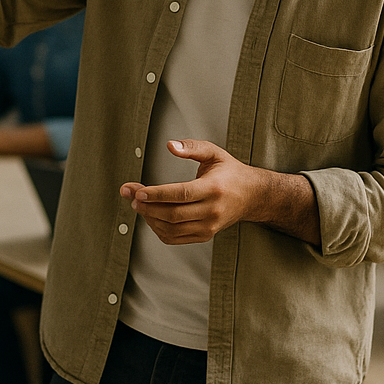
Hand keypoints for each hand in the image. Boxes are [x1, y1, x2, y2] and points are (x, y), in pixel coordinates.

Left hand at [120, 139, 260, 245]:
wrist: (252, 195)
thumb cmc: (230, 172)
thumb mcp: (214, 153)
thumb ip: (192, 147)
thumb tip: (170, 145)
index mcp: (214, 188)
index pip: (181, 194)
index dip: (157, 194)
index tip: (138, 191)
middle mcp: (212, 210)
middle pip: (173, 214)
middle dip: (147, 206)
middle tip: (130, 196)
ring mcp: (209, 226)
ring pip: (172, 228)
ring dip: (150, 218)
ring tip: (138, 204)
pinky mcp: (205, 235)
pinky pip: (176, 237)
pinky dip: (159, 229)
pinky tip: (151, 216)